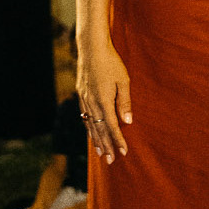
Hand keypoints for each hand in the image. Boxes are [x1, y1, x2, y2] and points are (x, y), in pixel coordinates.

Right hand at [77, 40, 132, 162]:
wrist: (91, 48)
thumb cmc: (111, 62)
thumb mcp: (123, 80)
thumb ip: (125, 102)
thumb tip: (128, 122)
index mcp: (104, 101)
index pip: (112, 126)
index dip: (118, 140)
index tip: (123, 152)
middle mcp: (92, 103)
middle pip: (99, 129)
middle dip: (105, 145)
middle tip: (109, 160)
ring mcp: (84, 98)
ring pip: (90, 124)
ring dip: (96, 139)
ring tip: (100, 152)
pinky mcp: (81, 93)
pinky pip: (85, 115)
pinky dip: (89, 126)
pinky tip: (91, 131)